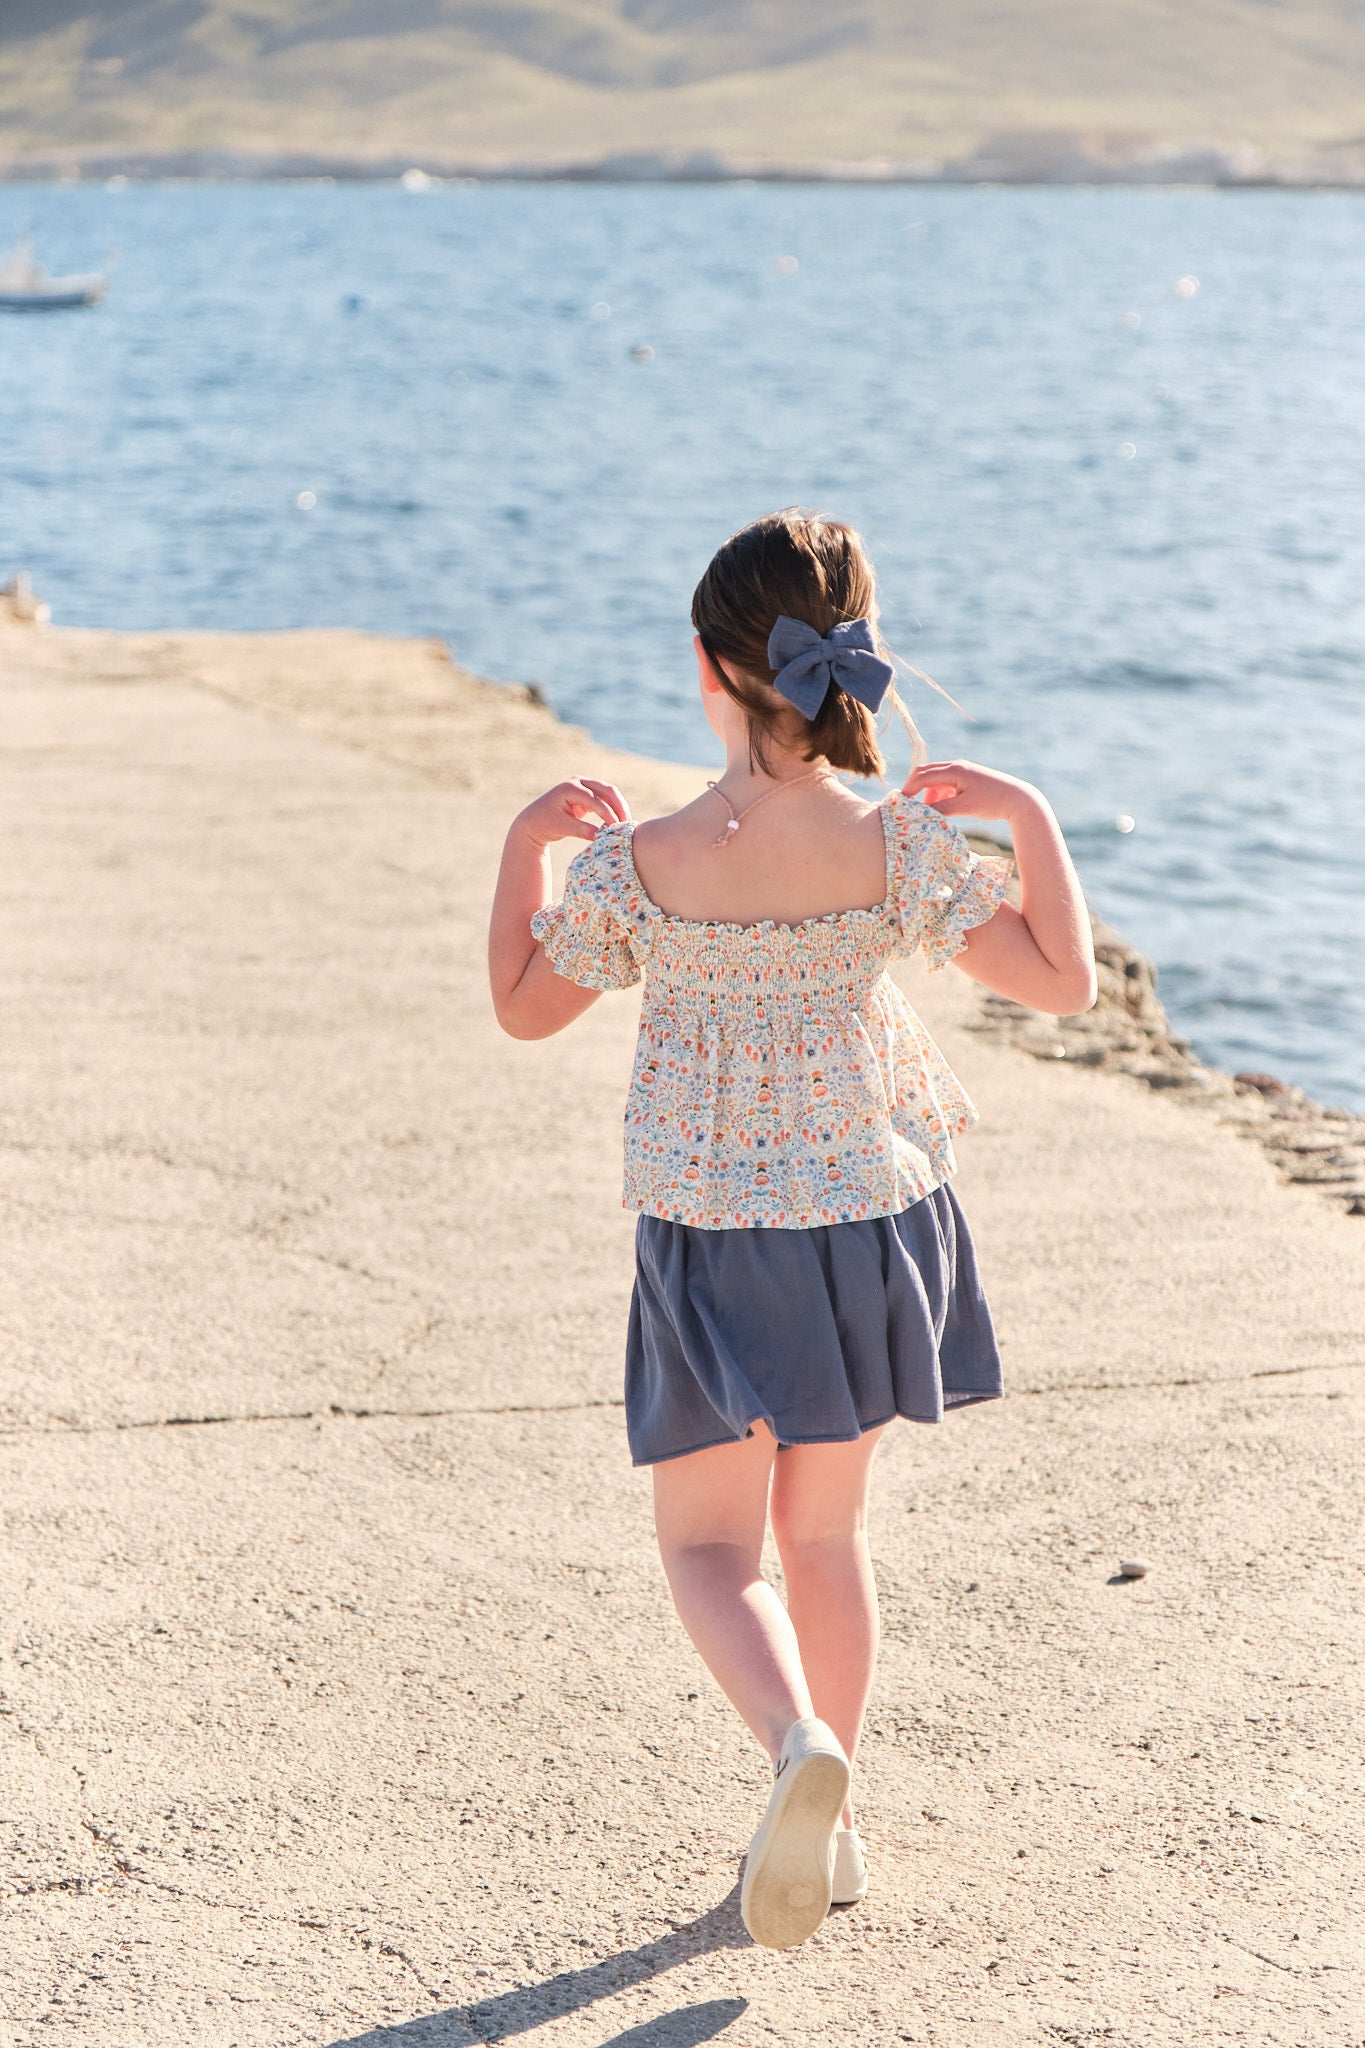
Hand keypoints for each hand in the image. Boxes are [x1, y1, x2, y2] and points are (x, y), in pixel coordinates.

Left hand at [515, 777, 630, 847]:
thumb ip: (581, 830)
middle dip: (619, 806)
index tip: (615, 828)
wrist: (534, 821)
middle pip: (606, 789)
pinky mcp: (588, 793)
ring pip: (609, 792)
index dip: (606, 812)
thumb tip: (601, 836)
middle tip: (626, 824)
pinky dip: (614, 808)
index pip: (594, 798)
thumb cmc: (544, 824)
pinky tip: (619, 822)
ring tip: (626, 824)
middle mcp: (579, 782)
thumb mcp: (561, 827)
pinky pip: (606, 798)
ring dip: (619, 806)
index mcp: (569, 788)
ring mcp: (584, 786)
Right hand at [902, 758, 1039, 825]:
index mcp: (955, 770)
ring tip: (927, 811)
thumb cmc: (992, 802)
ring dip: (927, 793)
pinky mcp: (966, 778)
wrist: (1018, 798)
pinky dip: (938, 794)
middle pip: (925, 772)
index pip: (923, 776)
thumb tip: (921, 813)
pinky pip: (944, 782)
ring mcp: (961, 770)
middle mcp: (956, 766)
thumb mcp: (965, 807)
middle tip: (905, 804)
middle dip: (913, 787)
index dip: (909, 789)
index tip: (900, 803)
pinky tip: (941, 808)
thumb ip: (941, 808)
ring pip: (934, 778)